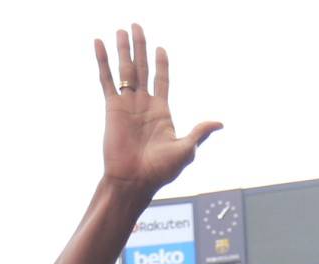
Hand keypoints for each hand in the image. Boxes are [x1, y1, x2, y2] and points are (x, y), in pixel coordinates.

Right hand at [94, 28, 220, 196]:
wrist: (134, 181)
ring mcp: (127, 105)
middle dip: (140, 47)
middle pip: (142, 68)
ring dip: (123, 49)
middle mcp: (143, 105)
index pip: (162, 80)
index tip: (160, 48)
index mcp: (161, 112)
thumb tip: (219, 123)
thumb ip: (199, 133)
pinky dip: (103, 61)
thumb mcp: (186, 150)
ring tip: (122, 29)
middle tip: (136, 26)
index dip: (162, 64)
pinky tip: (99, 43)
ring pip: (125, 70)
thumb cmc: (160, 171)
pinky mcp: (112, 108)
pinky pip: (107, 79)